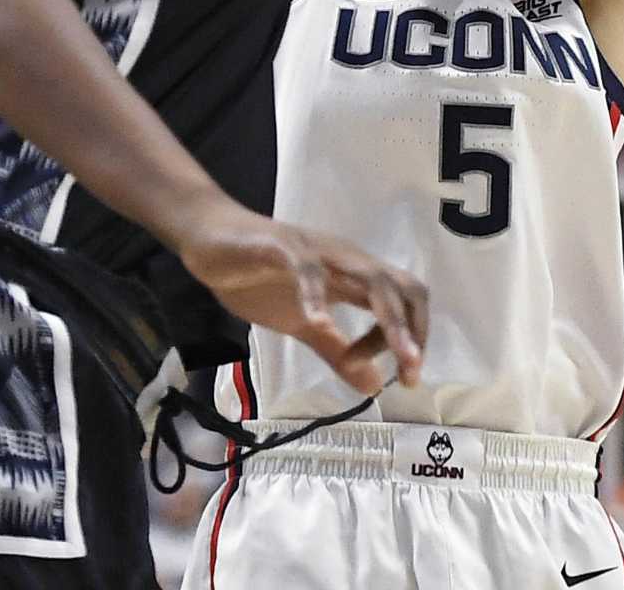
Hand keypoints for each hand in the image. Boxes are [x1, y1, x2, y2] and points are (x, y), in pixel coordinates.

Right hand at [177, 201, 427, 396]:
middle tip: (410, 373)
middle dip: (412, 330)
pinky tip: (317, 322)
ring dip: (387, 318)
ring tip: (394, 354)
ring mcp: (317, 250)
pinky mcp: (282, 246)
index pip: (403, 301)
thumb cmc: (258, 275)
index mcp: (352, 276)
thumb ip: (335, 350)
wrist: (210, 237)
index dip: (409, 339)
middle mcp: (345, 259)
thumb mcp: (301, 324)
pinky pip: (308, 268)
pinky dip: (317, 295)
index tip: (399, 379)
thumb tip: (374, 386)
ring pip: (370, 277)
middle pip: (399, 286)